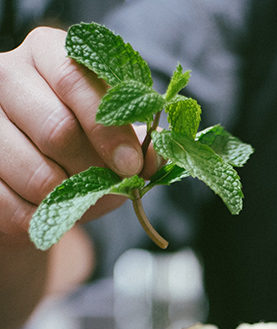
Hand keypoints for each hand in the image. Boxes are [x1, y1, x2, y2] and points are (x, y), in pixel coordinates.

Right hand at [0, 26, 154, 237]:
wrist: (36, 177)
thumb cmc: (83, 147)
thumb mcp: (114, 136)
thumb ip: (137, 143)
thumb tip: (153, 160)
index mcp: (46, 54)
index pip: (73, 80)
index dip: (107, 128)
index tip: (132, 165)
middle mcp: (6, 76)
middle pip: (56, 129)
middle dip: (94, 170)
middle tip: (112, 188)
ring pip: (36, 175)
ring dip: (72, 200)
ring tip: (82, 198)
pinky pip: (15, 208)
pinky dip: (46, 219)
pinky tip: (54, 210)